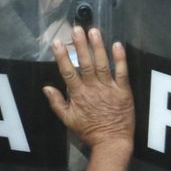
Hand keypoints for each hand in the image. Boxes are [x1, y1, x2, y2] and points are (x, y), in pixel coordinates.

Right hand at [44, 27, 132, 148]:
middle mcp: (93, 88)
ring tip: (94, 31)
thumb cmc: (89, 131)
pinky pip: (122, 72)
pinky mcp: (123, 91)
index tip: (57, 43)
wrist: (111, 142)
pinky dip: (120, 59)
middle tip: (77, 29)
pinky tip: (117, 44)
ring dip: (98, 47)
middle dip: (80, 45)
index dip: (62, 56)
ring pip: (102, 64)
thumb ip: (57, 103)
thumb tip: (46, 88)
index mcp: (78, 95)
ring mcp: (109, 88)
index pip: (68, 72)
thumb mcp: (68, 120)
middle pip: (86, 63)